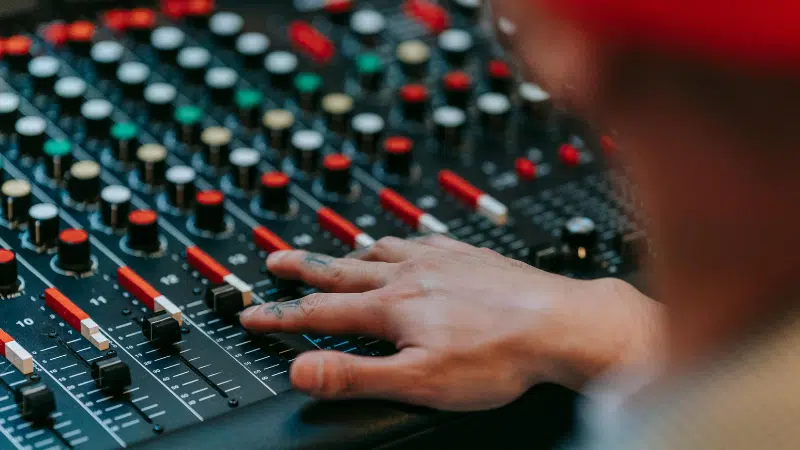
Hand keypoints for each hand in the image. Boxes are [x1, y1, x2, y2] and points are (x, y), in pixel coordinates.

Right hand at [240, 235, 662, 410]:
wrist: (561, 323)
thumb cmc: (498, 356)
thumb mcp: (420, 380)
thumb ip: (356, 374)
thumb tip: (302, 370)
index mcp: (392, 306)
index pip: (320, 312)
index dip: (280, 315)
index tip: (251, 312)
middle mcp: (410, 274)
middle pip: (342, 269)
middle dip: (303, 268)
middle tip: (275, 260)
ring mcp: (440, 260)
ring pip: (381, 251)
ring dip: (350, 254)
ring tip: (337, 254)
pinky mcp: (467, 255)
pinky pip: (423, 239)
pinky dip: (402, 241)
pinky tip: (408, 243)